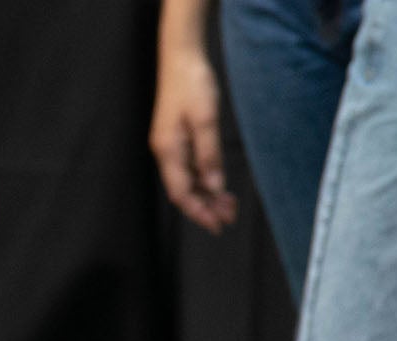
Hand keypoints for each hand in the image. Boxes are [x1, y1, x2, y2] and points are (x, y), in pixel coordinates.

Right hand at [151, 47, 235, 231]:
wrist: (181, 60)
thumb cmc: (192, 84)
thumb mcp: (205, 119)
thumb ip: (209, 155)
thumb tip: (214, 187)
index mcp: (169, 151)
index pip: (181, 192)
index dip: (199, 212)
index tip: (217, 225)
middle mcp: (166, 153)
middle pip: (184, 191)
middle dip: (205, 207)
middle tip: (230, 219)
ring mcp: (171, 147)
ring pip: (188, 181)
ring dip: (207, 195)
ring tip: (229, 205)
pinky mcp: (177, 139)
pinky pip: (190, 167)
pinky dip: (205, 179)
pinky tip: (218, 185)